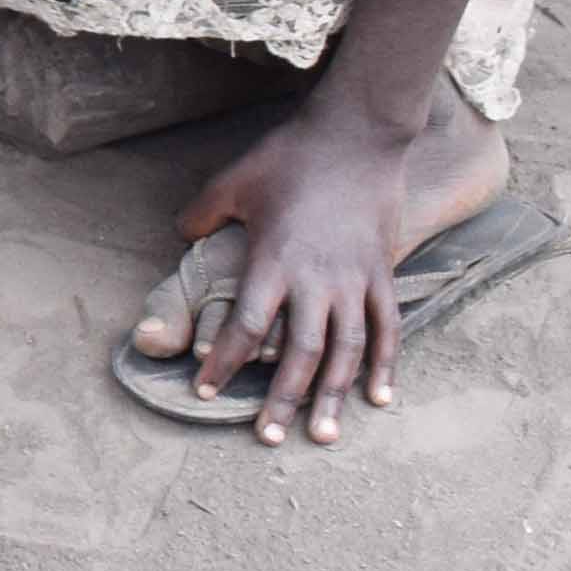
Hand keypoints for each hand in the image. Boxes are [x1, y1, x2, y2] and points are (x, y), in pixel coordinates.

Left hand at [160, 106, 441, 444]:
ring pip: (345, 351)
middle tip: (267, 437)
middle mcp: (317, 279)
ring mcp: (356, 278)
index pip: (246, 327)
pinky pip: (387, 328)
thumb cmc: (291, 155)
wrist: (358, 133)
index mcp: (274, 260)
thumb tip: (182, 236)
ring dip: (333, 396)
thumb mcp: (234, 179)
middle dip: (281, 399)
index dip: (225, 363)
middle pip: (298, 353)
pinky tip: (379, 399)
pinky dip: (385, 365)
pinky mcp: (383, 272)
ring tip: (323, 436)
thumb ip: (203, 213)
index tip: (205, 390)